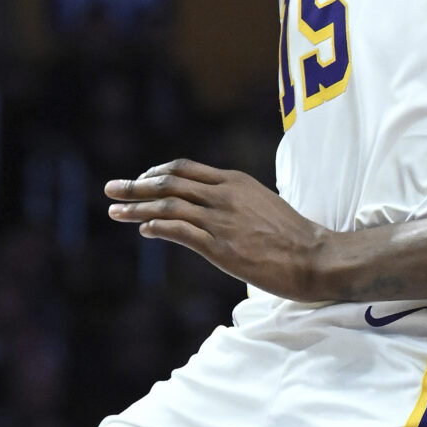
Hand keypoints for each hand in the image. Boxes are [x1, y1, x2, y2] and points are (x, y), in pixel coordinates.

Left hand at [106, 162, 329, 297]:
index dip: (156, 172)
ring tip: (114, 212)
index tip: (140, 179)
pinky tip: (143, 230)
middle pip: (168, 183)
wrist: (315, 257)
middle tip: (110, 188)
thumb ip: (235, 200)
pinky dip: (157, 227)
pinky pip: (179, 232)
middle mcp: (223, 196)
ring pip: (167, 206)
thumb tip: (211, 207)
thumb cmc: (293, 235)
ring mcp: (221, 221)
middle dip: (134, 185)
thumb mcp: (262, 203)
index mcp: (234, 182)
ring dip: (135, 207)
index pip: (184, 169)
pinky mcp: (220, 247)